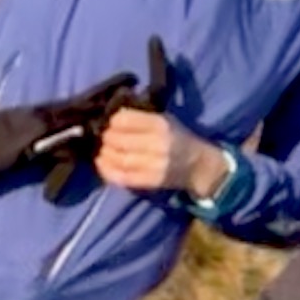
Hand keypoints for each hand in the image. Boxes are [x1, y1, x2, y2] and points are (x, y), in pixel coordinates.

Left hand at [95, 107, 225, 198]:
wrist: (198, 165)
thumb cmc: (177, 137)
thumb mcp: (165, 119)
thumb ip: (141, 118)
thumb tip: (110, 118)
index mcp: (161, 124)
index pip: (125, 120)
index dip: (112, 122)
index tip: (110, 124)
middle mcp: (159, 143)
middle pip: (118, 140)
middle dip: (106, 139)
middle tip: (103, 139)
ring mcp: (156, 164)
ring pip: (119, 159)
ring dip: (105, 154)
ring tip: (102, 152)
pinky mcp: (152, 181)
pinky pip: (123, 177)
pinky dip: (107, 171)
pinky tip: (102, 164)